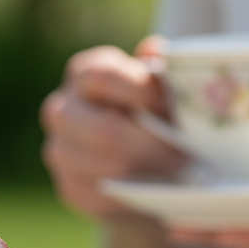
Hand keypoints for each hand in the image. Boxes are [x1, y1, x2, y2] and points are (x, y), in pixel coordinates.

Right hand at [40, 37, 188, 217]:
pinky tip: (162, 190)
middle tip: (189, 155)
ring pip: (107, 168)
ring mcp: (59, 152)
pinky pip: (104, 197)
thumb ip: (159, 70)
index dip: (144, 93)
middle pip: (104, 131)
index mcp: (84, 73)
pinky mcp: (69, 188)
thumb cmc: (151, 111)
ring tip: (185, 174)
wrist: (135, 160)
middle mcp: (61, 110)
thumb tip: (155, 51)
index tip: (178, 111)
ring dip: (151, 173)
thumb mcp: (160, 85)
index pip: (104, 78)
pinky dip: (137, 195)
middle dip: (153, 145)